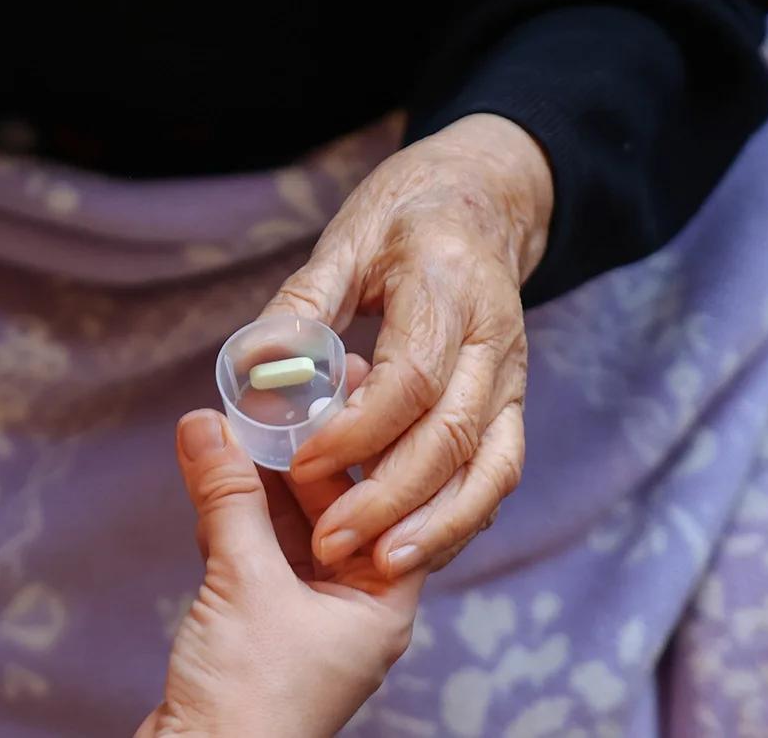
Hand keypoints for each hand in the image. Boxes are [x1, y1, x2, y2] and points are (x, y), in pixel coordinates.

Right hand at [143, 401, 421, 737]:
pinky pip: (254, 556)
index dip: (365, 441)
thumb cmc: (251, 700)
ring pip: (290, 531)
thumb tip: (207, 422)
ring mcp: (303, 622)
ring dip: (261, 481)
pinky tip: (211, 476)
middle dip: (304, 454)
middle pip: (337, 511)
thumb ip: (229, 499)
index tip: (342, 384)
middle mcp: (350, 611)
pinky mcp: (257, 630)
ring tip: (237, 418)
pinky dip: (233, 516)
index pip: (391, 503)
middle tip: (284, 390)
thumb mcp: (244, 582)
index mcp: (381, 604)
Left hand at [269, 114, 548, 579]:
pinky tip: (418, 547)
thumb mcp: (344, 242)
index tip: (301, 462)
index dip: (358, 430)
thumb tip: (253, 373)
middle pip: (452, 435)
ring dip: (439, 524)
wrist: (479, 202)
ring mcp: (513, 375)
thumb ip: (299, 308)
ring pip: (490, 466)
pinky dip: (464, 516)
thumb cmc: (401, 221)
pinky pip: (501, 470)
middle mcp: (493, 339)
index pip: (411, 378)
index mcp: (446, 290)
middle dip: (391, 498)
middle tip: (330, 542)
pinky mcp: (515, 402)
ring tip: (379, 565)